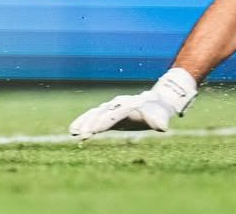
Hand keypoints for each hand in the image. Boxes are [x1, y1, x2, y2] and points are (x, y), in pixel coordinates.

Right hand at [68, 69, 196, 136]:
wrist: (154, 101)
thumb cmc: (157, 111)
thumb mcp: (160, 115)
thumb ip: (159, 120)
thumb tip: (163, 127)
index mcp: (130, 106)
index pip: (116, 114)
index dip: (105, 121)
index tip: (95, 130)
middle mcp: (118, 104)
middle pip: (102, 112)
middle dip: (92, 122)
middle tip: (82, 134)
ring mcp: (112, 107)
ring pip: (95, 112)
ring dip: (84, 121)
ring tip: (73, 132)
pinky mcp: (107, 112)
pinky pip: (93, 116)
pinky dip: (84, 121)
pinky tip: (73, 130)